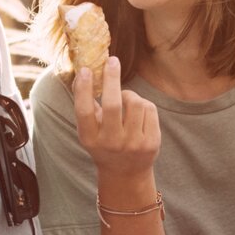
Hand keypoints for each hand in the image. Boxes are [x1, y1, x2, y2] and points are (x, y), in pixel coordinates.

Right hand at [73, 57, 159, 178]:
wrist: (126, 173)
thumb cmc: (104, 143)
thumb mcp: (89, 130)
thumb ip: (86, 105)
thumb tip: (83, 71)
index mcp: (90, 138)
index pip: (84, 110)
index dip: (84, 88)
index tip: (86, 70)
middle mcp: (111, 143)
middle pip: (112, 104)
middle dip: (112, 79)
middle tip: (112, 61)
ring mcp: (133, 144)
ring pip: (135, 102)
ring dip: (130, 94)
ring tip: (125, 101)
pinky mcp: (151, 143)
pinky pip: (149, 109)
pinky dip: (143, 104)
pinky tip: (137, 112)